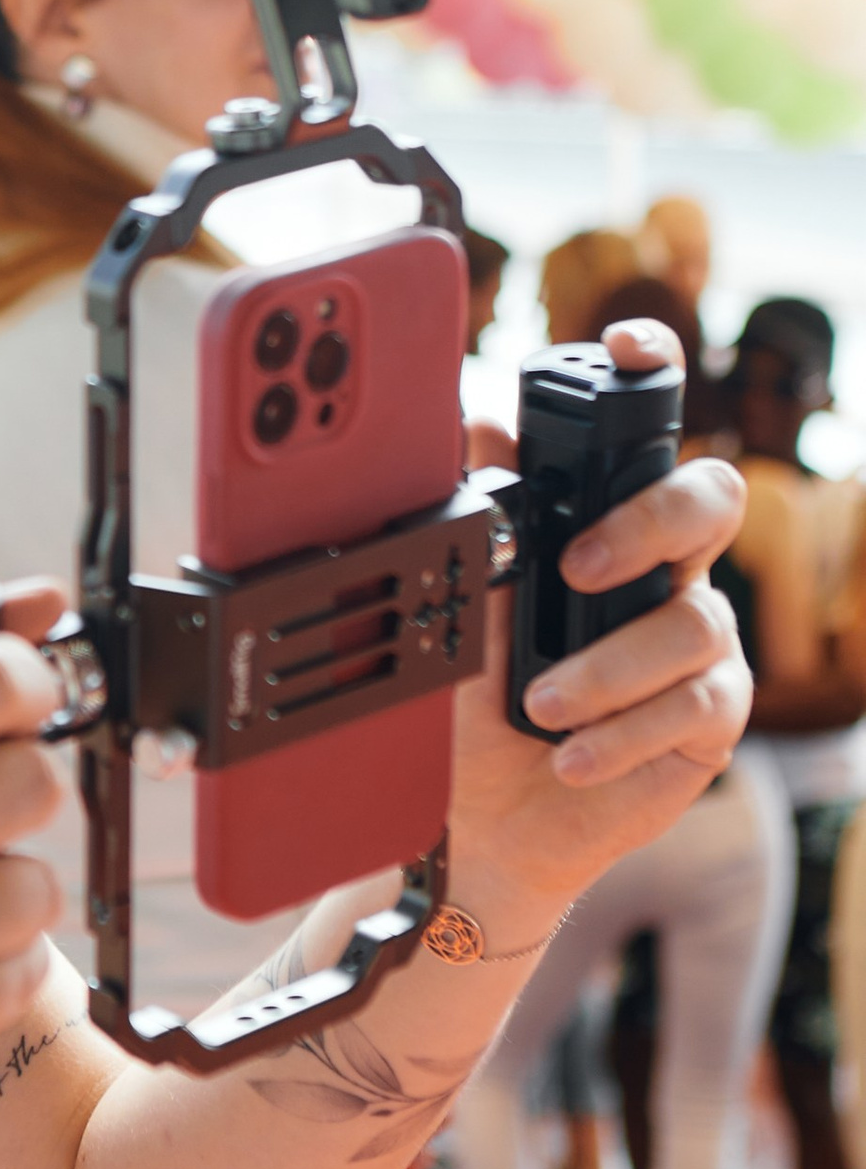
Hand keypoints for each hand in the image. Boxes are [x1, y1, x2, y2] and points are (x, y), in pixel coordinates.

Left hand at [449, 321, 747, 930]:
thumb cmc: (468, 706)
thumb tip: (475, 421)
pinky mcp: (709, 717)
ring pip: (693, 622)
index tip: (624, 349)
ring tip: (540, 707)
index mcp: (603, 524)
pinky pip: (694, 706)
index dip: (652, 372)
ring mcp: (694, 639)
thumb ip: (478, 520)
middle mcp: (663, 570)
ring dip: (609, 667)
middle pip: (712, 499)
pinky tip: (570, 757)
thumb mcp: (456, 606)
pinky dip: (622, 732)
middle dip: (650, 524)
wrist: (475, 819)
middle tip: (576, 568)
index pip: (645, 430)